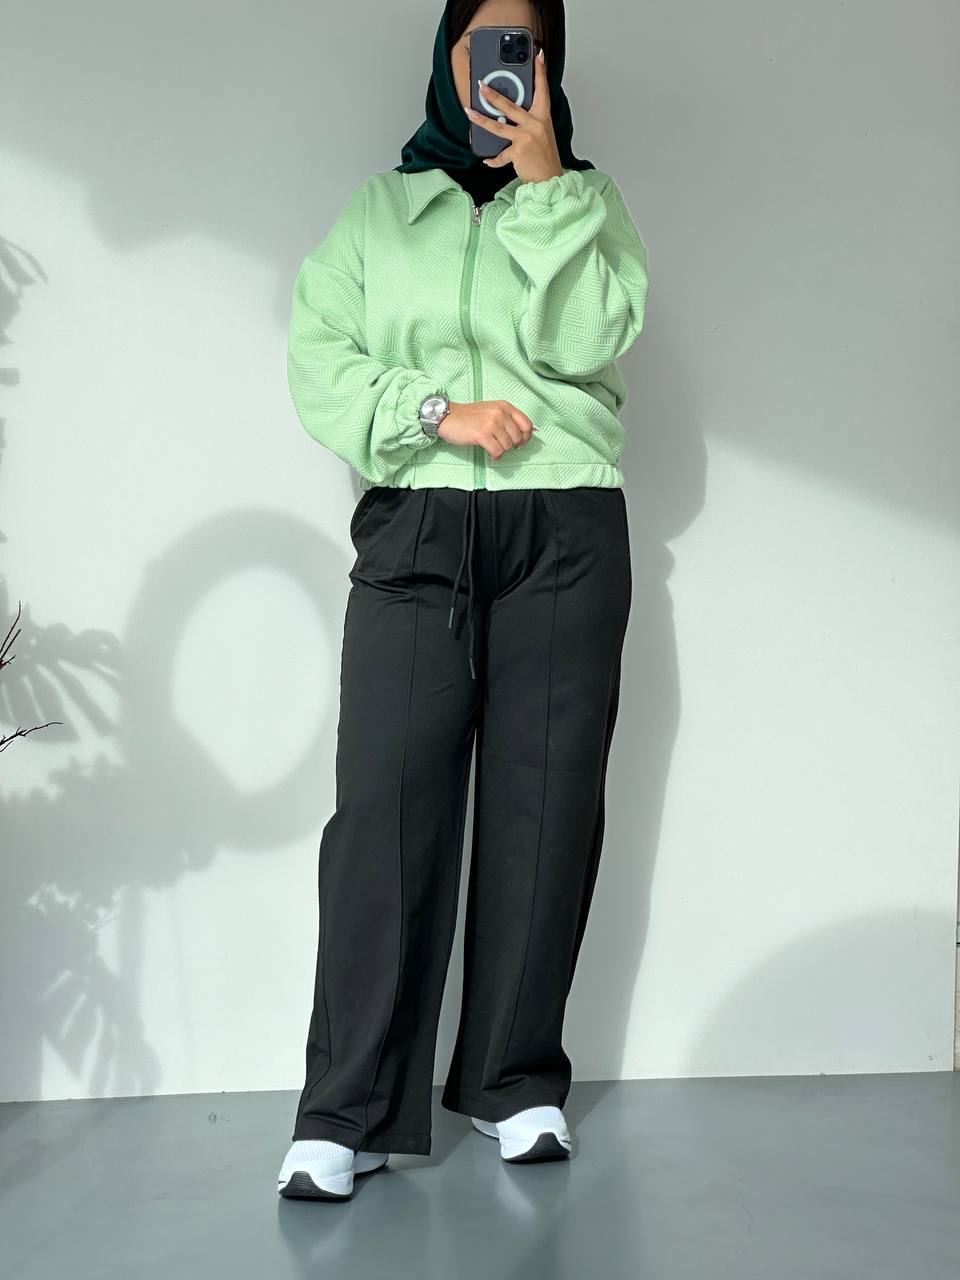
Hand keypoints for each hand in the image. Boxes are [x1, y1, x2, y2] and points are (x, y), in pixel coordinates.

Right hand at [438, 400, 537, 459]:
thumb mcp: (492, 410)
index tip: (520, 443)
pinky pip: (498, 452)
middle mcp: (500, 413)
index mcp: (505, 406)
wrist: (448, 417)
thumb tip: (524, 434)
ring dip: (502, 451)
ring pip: (508, 446)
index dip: (526, 437)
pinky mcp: (482, 435)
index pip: (527, 424)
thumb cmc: (469, 416)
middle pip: (518, 438)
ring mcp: (491, 424)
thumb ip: (507, 418)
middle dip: (512, 446)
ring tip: (494, 449)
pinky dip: (496, 456)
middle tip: (503, 447)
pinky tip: (491, 454)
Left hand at [465, 47, 563, 183]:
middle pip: (511, 105)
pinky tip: (487, 160)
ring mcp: (526, 137)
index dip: (540, 72)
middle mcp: (535, 124)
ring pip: (499, 126)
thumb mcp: (541, 132)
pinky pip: (500, 155)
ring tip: (469, 112)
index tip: (537, 55)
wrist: (550, 179)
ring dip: (481, 119)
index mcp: (543, 117)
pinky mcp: (518, 152)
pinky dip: (493, 159)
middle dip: (493, 95)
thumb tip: (507, 113)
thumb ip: (529, 120)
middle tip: (481, 85)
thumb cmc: (545, 156)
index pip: (542, 90)